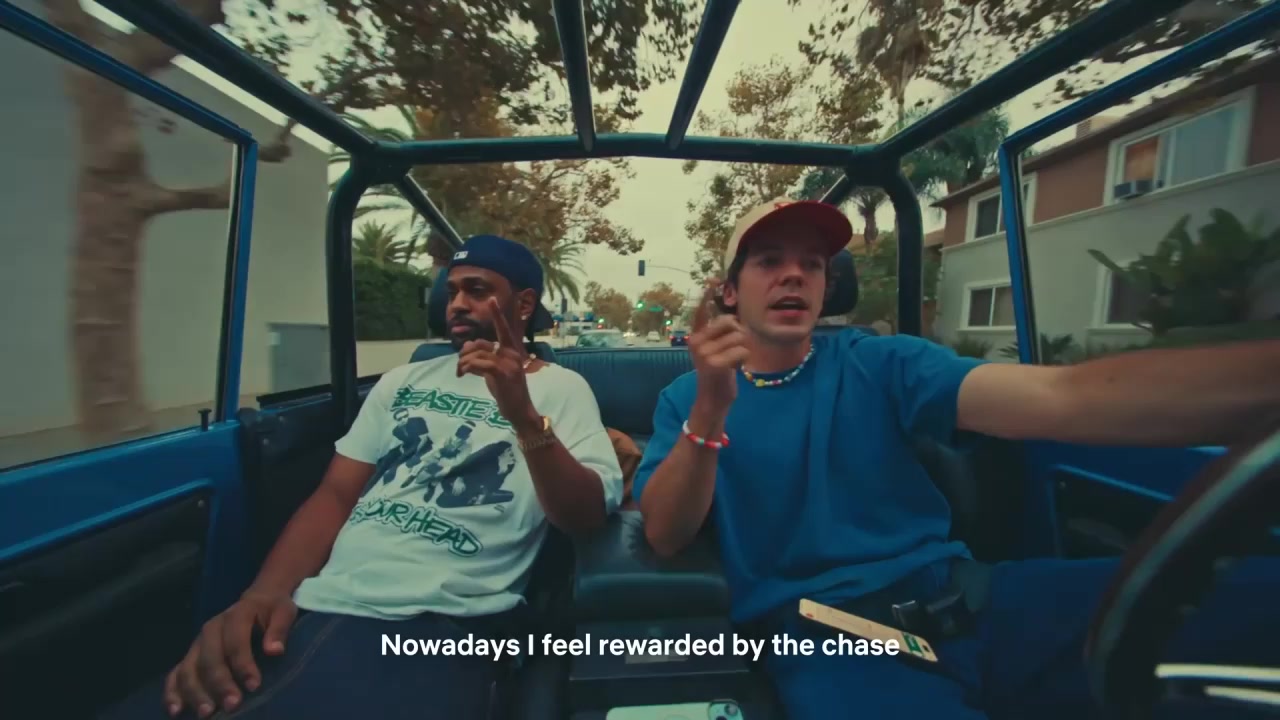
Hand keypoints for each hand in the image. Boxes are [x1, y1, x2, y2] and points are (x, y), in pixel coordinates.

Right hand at [163, 588, 295, 716]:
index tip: (254, 685)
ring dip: (195, 692)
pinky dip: (172, 692)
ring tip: (207, 713)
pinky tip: (176, 711)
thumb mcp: (284, 611)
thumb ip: (279, 629)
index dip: (243, 664)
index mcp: (235, 615)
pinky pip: (175, 674)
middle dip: (220, 683)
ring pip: (189, 668)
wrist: (257, 600)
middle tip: (233, 705)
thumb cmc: (272, 610)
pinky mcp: (190, 656)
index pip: (235, 641)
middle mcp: (211, 629)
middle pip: (210, 658)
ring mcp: (197, 643)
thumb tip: (274, 650)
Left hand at [457, 298, 536, 428]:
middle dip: (467, 350)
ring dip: (463, 362)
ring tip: (460, 372)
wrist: (519, 411)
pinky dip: (468, 367)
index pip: (504, 329)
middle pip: (484, 341)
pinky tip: (463, 374)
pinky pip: (480, 363)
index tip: (492, 299)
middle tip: (460, 365)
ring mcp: (509, 363)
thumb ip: (484, 357)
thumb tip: (467, 347)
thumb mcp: (494, 371)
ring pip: (478, 353)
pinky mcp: (503, 373)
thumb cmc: (507, 391)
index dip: (497, 314)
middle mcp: (512, 353)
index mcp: (512, 351)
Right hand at [687, 281, 748, 416]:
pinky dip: (745, 359)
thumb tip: (735, 318)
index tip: (713, 280)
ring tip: (734, 362)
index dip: (707, 295)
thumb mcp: (717, 350)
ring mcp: (704, 353)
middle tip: (735, 350)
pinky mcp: (714, 364)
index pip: (701, 311)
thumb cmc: (720, 373)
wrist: (713, 401)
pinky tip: (736, 368)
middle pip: (730, 322)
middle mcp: (696, 341)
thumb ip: (721, 334)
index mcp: (696, 336)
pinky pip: (741, 351)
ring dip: (744, 349)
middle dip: (740, 334)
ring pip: (739, 337)